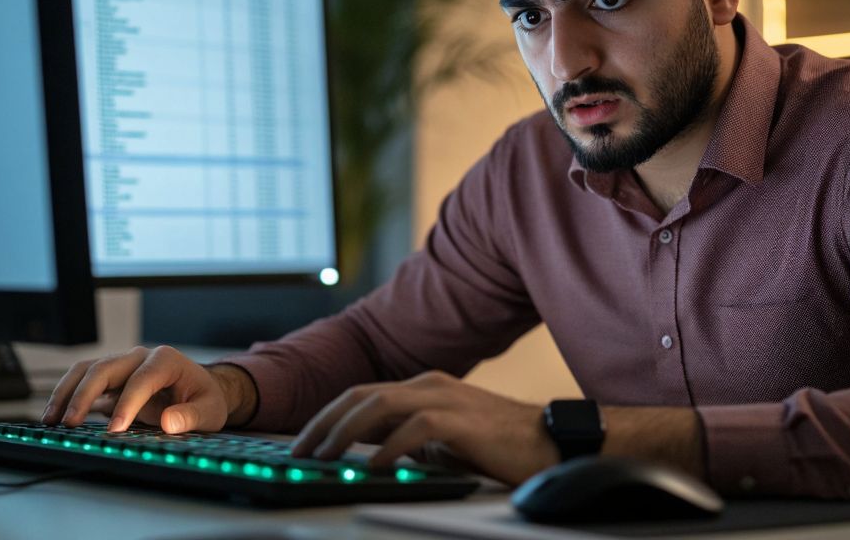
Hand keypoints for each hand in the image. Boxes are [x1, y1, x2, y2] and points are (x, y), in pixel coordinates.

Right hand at [41, 345, 253, 433]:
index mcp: (166, 360)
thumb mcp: (209, 410)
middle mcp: (140, 357)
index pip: (141, 378)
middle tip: (70, 424)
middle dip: (84, 395)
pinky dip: (67, 396)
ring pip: (87, 370)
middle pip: (105, 368)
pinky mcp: (111, 378)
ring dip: (67, 393)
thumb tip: (170, 422)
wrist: (199, 390)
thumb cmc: (205, 398)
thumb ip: (191, 416)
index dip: (127, 403)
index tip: (116, 430)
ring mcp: (123, 365)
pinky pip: (83, 381)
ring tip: (52, 420)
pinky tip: (56, 416)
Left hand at [289, 370, 558, 484]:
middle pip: (361, 394)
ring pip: (379, 403)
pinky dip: (389, 446)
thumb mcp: (442, 442)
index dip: (328, 417)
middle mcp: (429, 385)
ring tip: (324, 455)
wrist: (549, 442)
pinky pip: (415, 428)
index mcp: (424, 387)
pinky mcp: (462, 420)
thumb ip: (407, 439)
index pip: (362, 395)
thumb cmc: (498, 445)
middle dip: (324, 422)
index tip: (303, 443)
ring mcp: (446, 398)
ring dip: (345, 430)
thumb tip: (366, 453)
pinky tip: (373, 464)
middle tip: (300, 451)